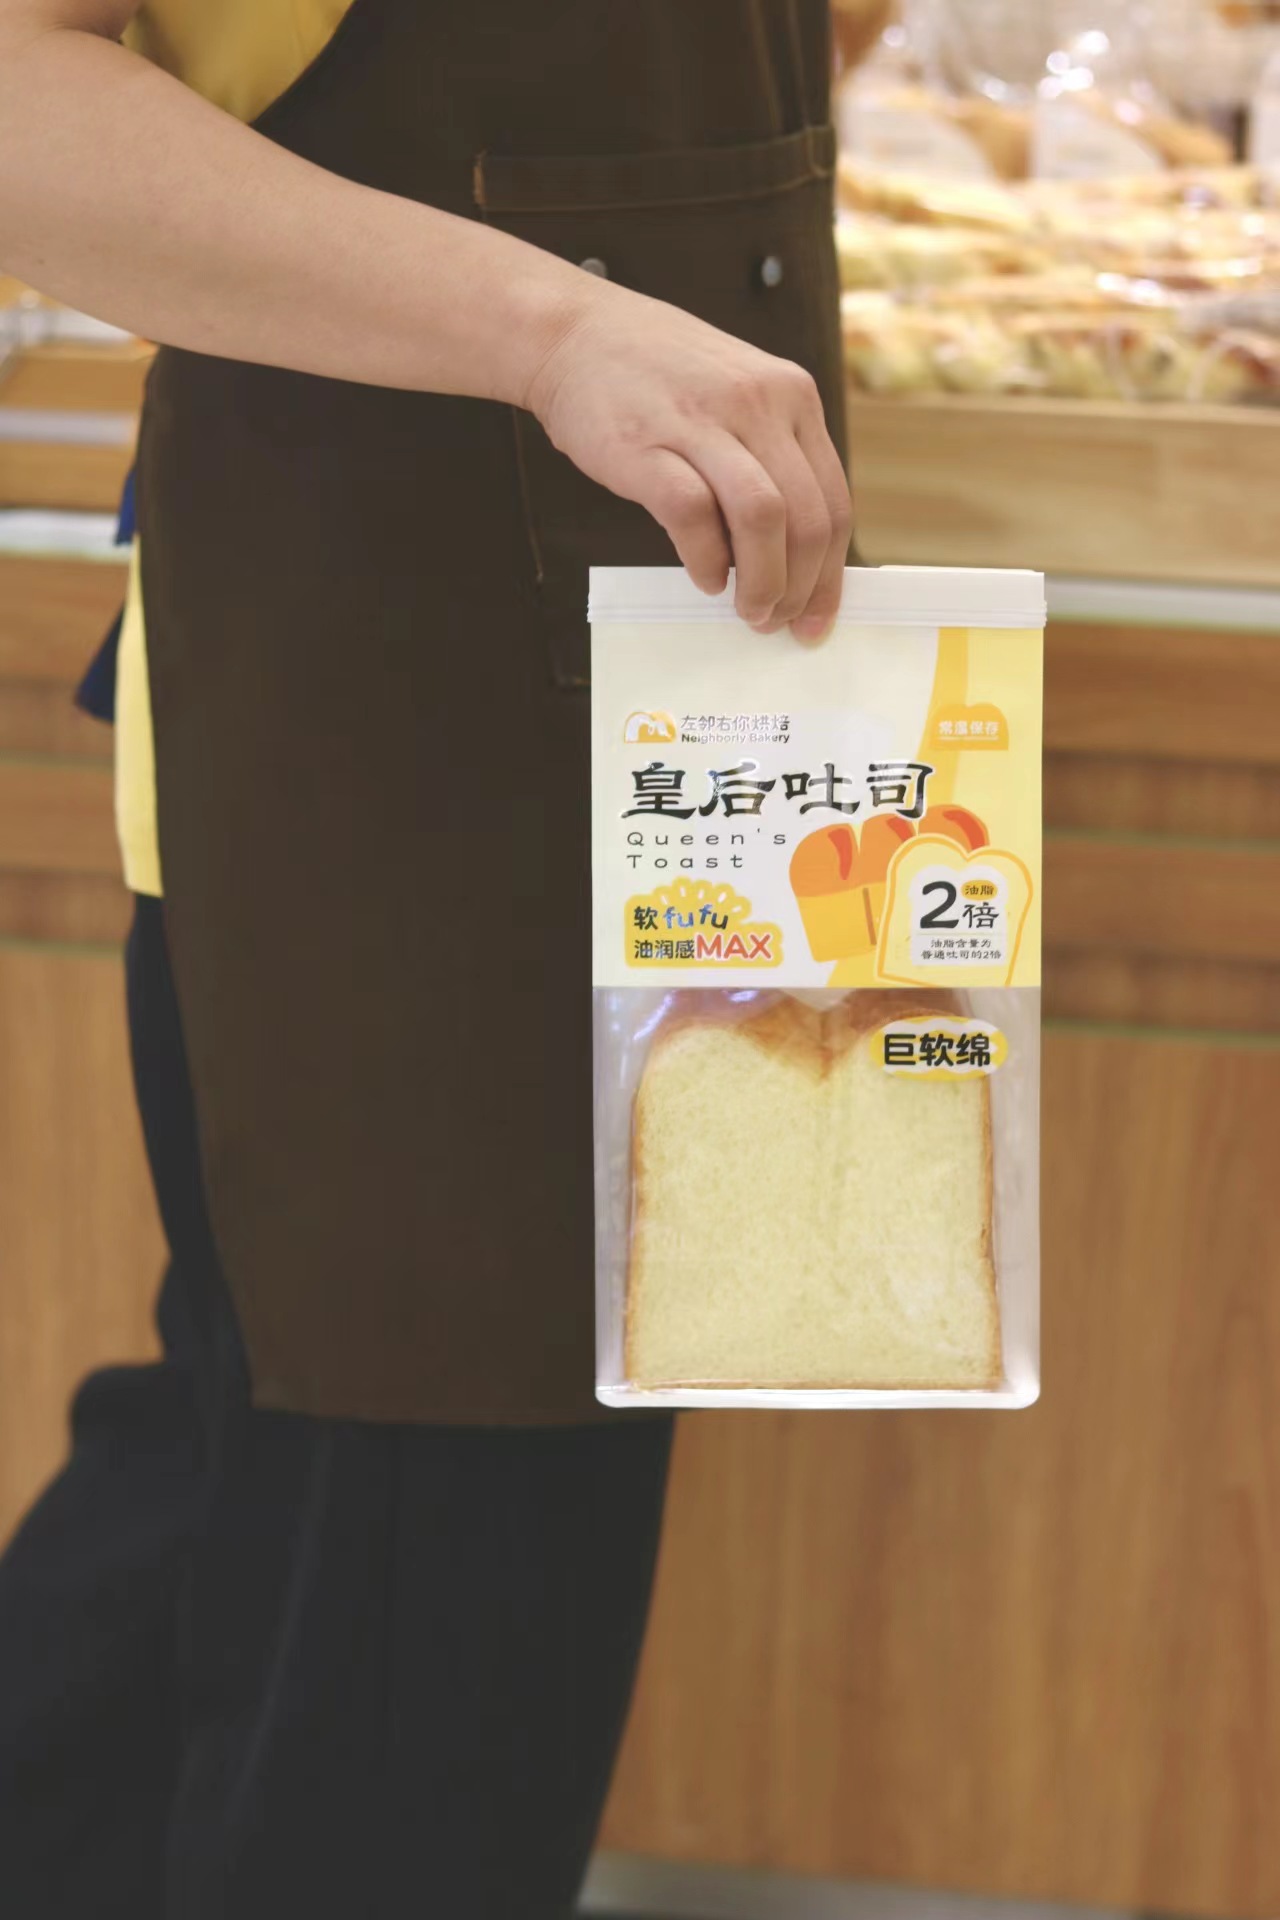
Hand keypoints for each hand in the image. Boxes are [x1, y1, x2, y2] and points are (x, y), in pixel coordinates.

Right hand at [523, 280, 851, 638]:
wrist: (573, 333)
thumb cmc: (656, 376)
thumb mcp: (739, 394)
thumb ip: (770, 457)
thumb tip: (792, 554)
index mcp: (792, 396)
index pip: (833, 501)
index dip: (831, 574)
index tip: (816, 616)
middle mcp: (759, 404)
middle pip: (807, 519)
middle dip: (800, 588)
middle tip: (777, 621)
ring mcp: (702, 422)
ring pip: (764, 520)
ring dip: (762, 581)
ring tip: (747, 608)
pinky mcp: (647, 446)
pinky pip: (694, 517)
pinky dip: (706, 560)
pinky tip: (704, 576)